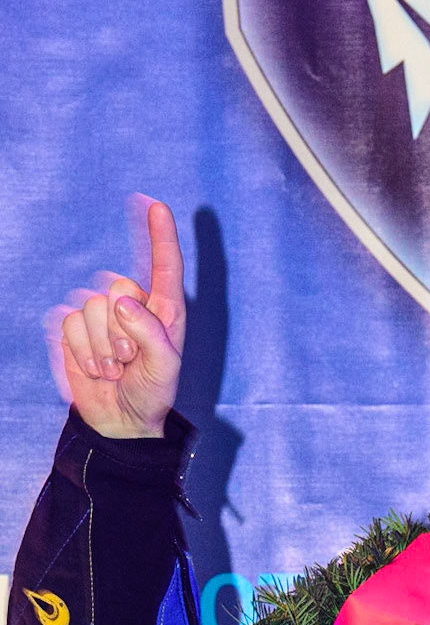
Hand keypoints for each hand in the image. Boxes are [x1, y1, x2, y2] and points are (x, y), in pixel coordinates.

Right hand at [48, 199, 184, 439]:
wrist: (120, 419)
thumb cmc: (151, 393)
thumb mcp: (165, 369)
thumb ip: (151, 334)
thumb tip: (122, 302)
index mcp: (164, 309)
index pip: (164, 265)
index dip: (161, 235)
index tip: (157, 205)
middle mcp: (132, 304)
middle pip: (117, 287)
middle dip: (121, 330)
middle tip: (131, 360)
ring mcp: (100, 313)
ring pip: (91, 307)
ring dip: (103, 347)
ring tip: (116, 368)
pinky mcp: (74, 326)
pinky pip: (70, 323)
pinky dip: (83, 352)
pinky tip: (97, 369)